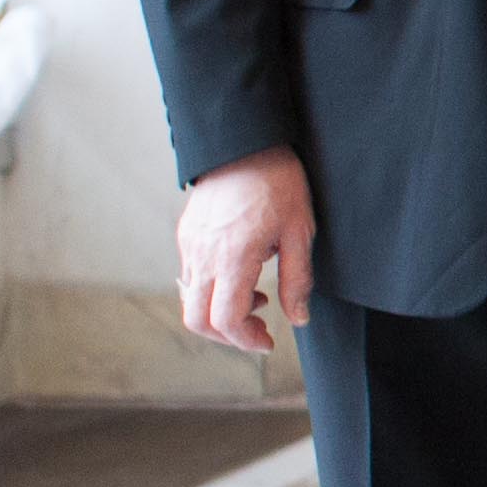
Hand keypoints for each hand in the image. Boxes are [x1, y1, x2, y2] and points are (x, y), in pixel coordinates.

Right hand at [173, 146, 313, 350]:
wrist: (245, 144)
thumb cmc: (279, 184)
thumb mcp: (300, 232)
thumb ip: (297, 279)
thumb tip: (298, 318)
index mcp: (233, 258)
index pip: (225, 320)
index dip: (246, 340)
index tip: (267, 342)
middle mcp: (203, 256)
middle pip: (197, 319)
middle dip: (227, 335)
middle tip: (258, 331)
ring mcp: (190, 246)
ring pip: (190, 300)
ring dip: (219, 312)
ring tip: (257, 298)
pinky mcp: (186, 236)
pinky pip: (190, 277)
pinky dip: (211, 291)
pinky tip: (242, 276)